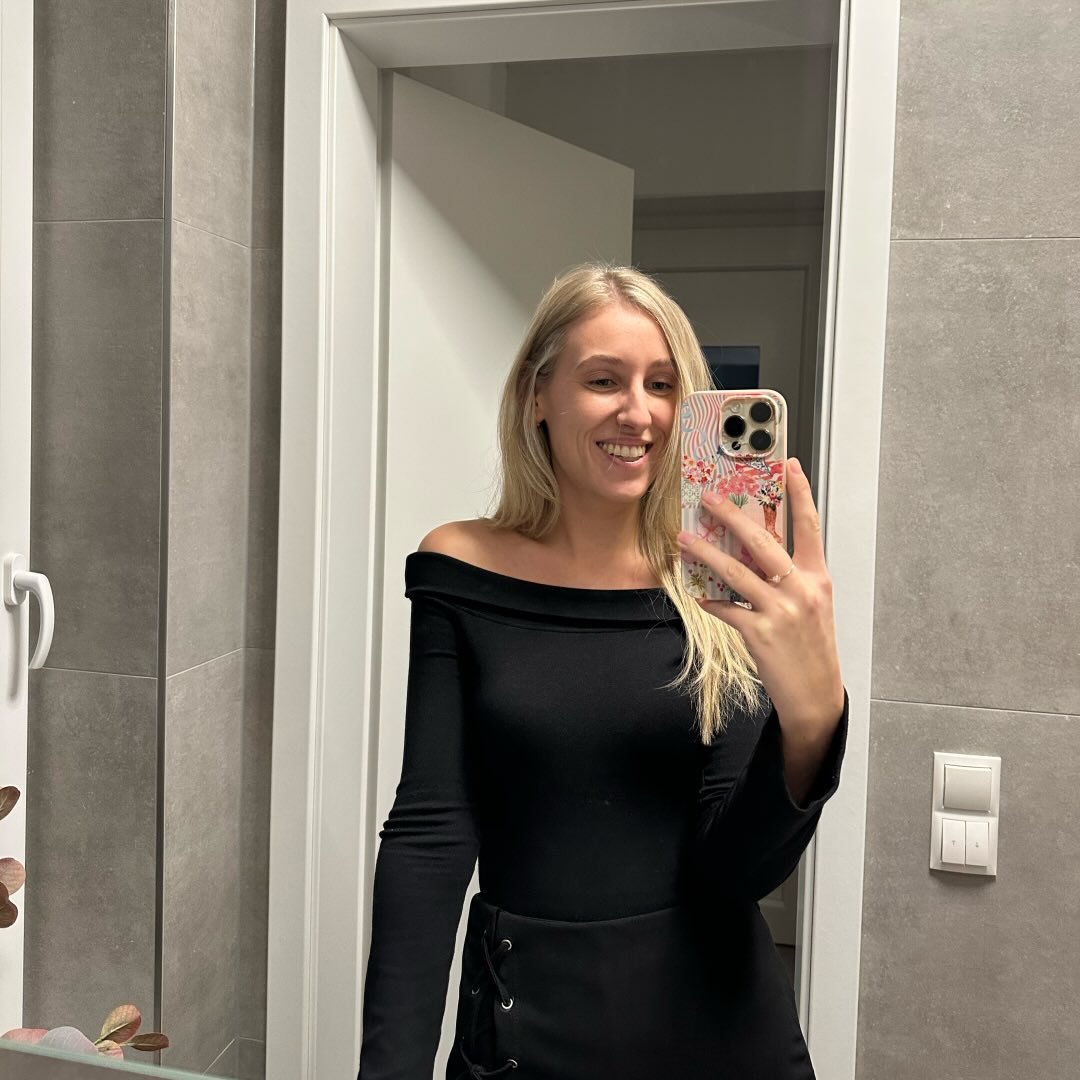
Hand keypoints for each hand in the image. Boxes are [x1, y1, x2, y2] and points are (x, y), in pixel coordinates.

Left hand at [676, 458, 844, 738]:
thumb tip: (755, 552)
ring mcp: (780, 611)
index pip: (808, 527)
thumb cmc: (812, 648)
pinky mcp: (760, 633)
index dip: (799, 494)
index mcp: (817, 578)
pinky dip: (710, 600)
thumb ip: (790, 578)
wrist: (816, 695)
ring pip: (736, 571)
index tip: (788, 465)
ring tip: (684, 538)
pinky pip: (726, 609)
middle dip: (734, 516)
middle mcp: (801, 589)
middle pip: (763, 541)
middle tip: (711, 498)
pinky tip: (697, 594)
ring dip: (706, 552)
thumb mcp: (812, 606)